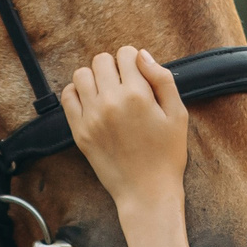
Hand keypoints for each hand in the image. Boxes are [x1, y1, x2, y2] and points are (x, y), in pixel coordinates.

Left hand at [62, 47, 188, 216]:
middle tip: (124, 85)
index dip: (134, 61)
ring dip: (95, 78)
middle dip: (114, 67)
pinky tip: (92, 102)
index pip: (126, 54)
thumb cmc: (167, 155)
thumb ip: (162, 79)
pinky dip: (77, 93)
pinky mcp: (79, 131)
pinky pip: (68, 97)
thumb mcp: (178, 114)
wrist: (147, 191)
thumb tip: (142, 55)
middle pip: (102, 60)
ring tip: (107, 92)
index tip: (139, 75)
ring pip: (81, 74)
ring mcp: (91, 117)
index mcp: (137, 95)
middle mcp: (111, 102)